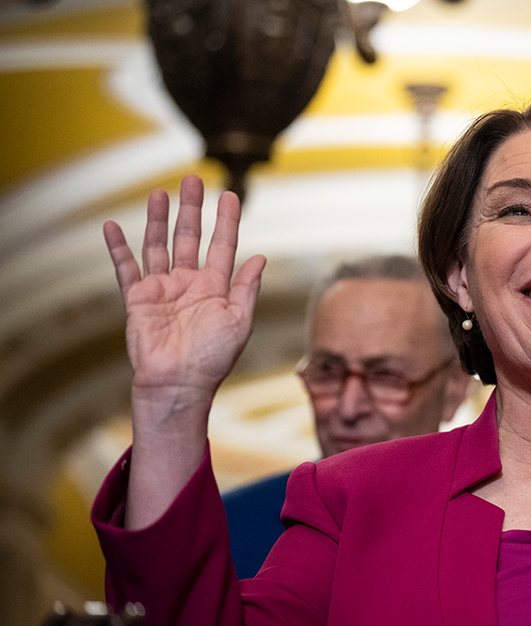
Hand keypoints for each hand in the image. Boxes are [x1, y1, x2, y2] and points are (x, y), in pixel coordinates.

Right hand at [104, 174, 265, 403]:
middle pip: (189, 237)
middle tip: (193, 180)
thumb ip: (247, 287)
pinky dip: (118, 247)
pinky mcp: (137, 299)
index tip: (230, 196)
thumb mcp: (239, 321)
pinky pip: (126, 268)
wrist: (178, 383)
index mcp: (216, 288)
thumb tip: (261, 258)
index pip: (222, 245)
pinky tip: (113, 226)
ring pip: (158, 246)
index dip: (226, 221)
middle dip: (192, 209)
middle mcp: (189, 284)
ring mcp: (162, 290)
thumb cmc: (212, 359)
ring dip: (159, 219)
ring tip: (160, 193)